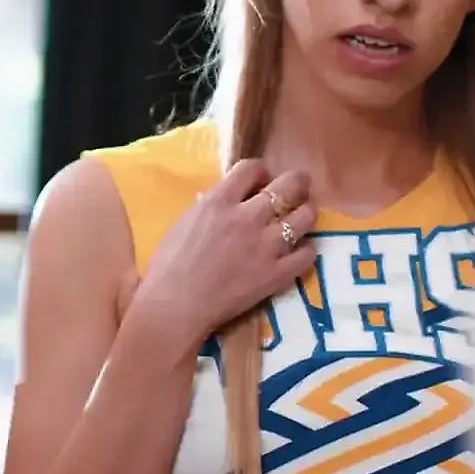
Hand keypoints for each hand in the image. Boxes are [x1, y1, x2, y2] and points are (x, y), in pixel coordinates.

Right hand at [128, 159, 317, 347]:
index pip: (252, 168)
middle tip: (299, 186)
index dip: (260, 171)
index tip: (260, 179)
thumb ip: (208, 208)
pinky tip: (301, 250)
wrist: (174, 305)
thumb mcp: (183, 222)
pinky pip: (307, 254)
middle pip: (287, 186)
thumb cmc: (167, 266)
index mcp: (220, 201)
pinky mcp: (277, 274)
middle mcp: (248, 217)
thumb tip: (221, 202)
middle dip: (297, 182)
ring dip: (307, 212)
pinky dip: (307, 249)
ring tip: (303, 214)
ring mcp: (266, 246)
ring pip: (305, 217)